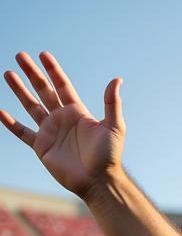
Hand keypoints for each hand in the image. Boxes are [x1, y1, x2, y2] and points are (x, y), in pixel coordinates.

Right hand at [1, 51, 123, 198]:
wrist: (98, 181)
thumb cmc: (109, 156)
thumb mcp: (114, 127)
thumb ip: (112, 103)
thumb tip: (117, 79)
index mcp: (78, 112)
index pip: (62, 86)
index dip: (53, 70)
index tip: (43, 54)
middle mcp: (62, 119)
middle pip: (44, 91)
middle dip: (32, 73)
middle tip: (20, 55)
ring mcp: (51, 132)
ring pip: (31, 106)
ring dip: (19, 91)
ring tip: (8, 73)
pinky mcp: (42, 147)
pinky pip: (22, 132)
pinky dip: (10, 123)